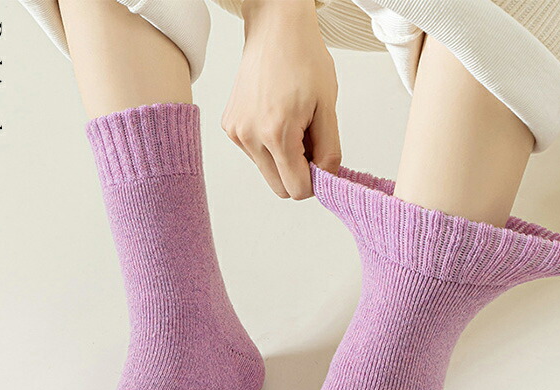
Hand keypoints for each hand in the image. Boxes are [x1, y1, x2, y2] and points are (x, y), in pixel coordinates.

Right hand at [221, 0, 340, 198]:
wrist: (275, 30)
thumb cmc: (304, 60)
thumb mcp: (328, 108)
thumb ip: (329, 151)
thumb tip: (326, 179)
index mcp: (276, 134)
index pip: (297, 189)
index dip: (315, 181)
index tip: (322, 162)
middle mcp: (250, 137)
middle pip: (280, 188)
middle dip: (298, 174)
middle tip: (309, 143)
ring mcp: (237, 133)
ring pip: (268, 172)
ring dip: (283, 160)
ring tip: (292, 125)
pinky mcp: (230, 128)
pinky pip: (255, 155)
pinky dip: (269, 146)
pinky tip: (275, 118)